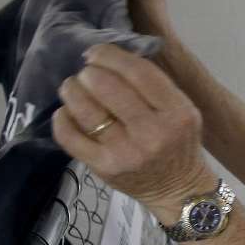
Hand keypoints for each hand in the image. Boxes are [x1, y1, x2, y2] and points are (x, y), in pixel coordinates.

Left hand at [52, 43, 210, 218]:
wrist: (179, 191)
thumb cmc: (179, 144)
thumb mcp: (182, 111)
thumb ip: (154, 86)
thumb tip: (109, 59)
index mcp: (176, 113)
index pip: (138, 72)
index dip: (110, 56)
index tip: (96, 53)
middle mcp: (152, 133)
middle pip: (107, 86)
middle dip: (89, 73)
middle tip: (87, 75)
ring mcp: (126, 152)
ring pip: (85, 109)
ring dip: (72, 90)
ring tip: (73, 88)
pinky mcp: (104, 168)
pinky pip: (69, 136)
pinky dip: (62, 118)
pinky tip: (67, 112)